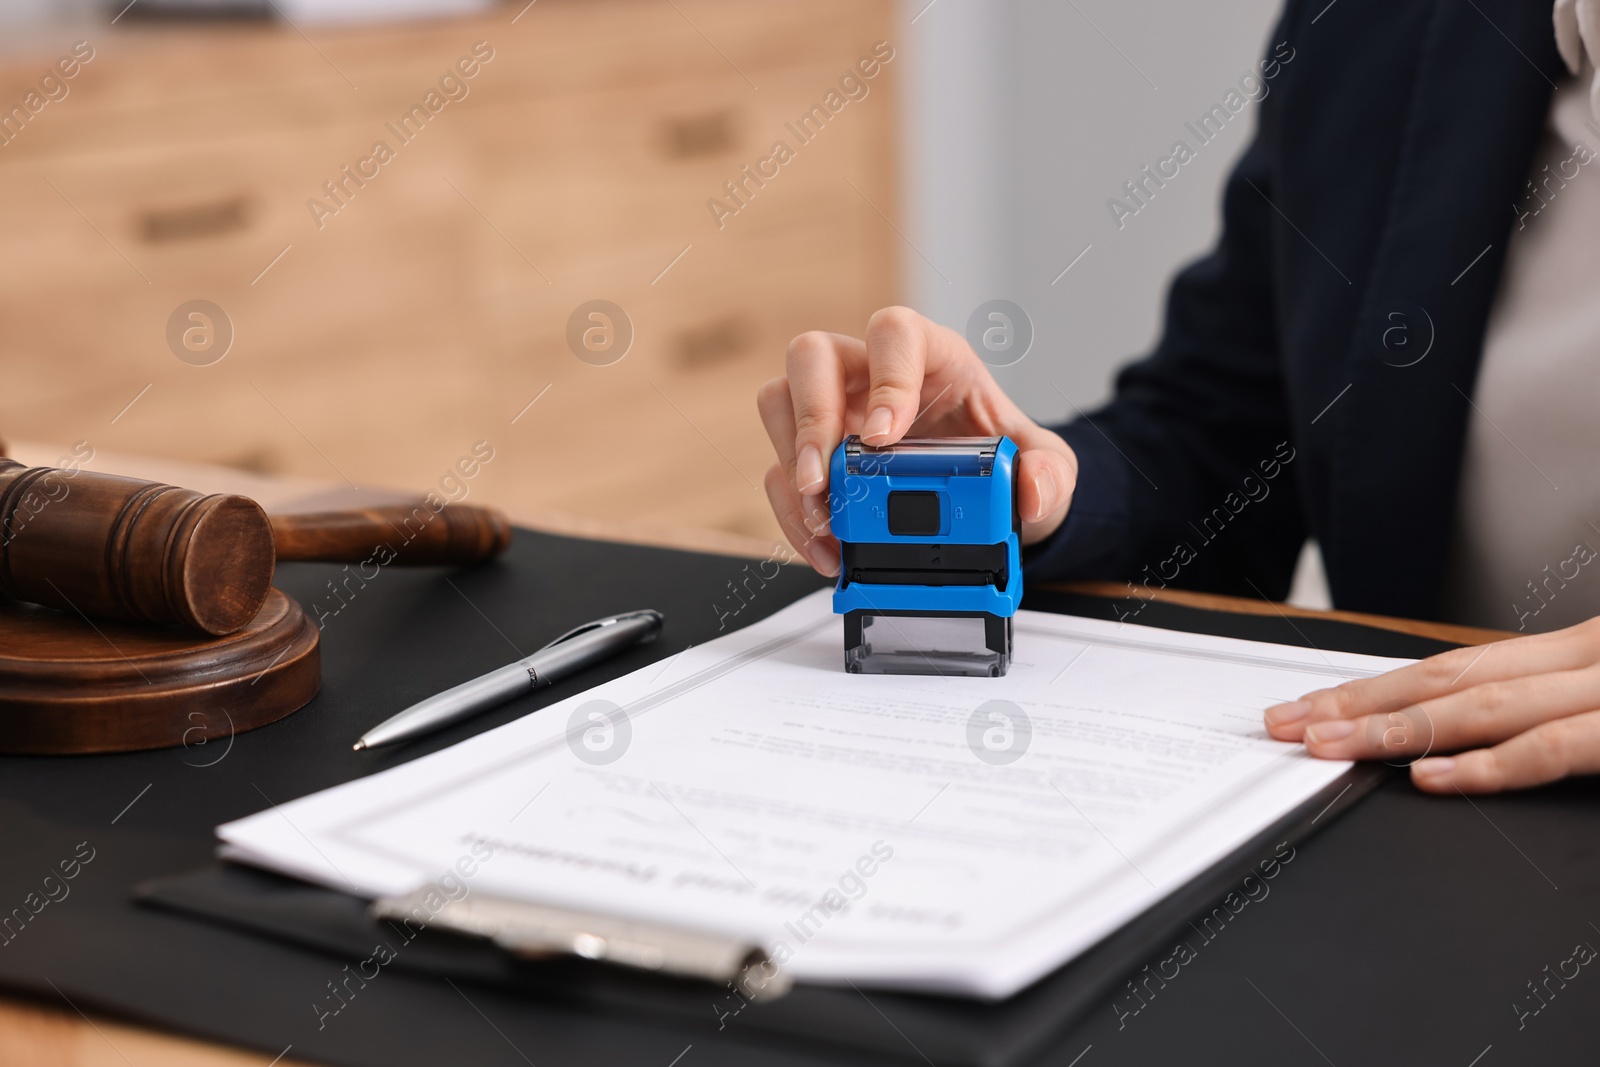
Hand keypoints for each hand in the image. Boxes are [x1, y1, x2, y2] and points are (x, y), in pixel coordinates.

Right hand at [757, 306, 1078, 575]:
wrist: (989, 499)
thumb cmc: (1006, 459)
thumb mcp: (1048, 467)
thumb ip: (1051, 475)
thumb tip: (1030, 490)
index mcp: (932, 357)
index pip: (895, 333)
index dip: (885, 377)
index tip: (884, 436)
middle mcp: (872, 374)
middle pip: (813, 355)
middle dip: (810, 418)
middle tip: (824, 477)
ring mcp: (837, 413)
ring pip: (780, 402)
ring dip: (789, 462)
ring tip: (822, 516)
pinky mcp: (814, 458)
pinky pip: (780, 473)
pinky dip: (794, 515)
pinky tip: (826, 547)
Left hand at [1264, 618, 1599, 792]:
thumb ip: (1549, 713)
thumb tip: (1467, 741)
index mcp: (1576, 653)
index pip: (1452, 668)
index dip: (1374, 689)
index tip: (1310, 709)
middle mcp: (1584, 660)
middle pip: (1448, 680)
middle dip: (1358, 703)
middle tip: (1288, 726)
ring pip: (1484, 706)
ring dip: (1397, 728)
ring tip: (1329, 745)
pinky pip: (1552, 748)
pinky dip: (1489, 764)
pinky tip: (1429, 776)